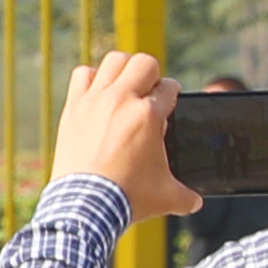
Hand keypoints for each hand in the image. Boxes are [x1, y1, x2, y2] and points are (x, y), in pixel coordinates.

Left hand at [50, 51, 199, 219]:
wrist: (85, 206)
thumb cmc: (127, 198)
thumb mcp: (166, 196)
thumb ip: (186, 195)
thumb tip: (195, 202)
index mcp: (149, 115)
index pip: (169, 89)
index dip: (172, 96)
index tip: (166, 108)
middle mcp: (122, 100)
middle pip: (144, 63)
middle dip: (152, 76)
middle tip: (149, 94)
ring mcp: (95, 101)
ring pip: (113, 61)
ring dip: (123, 70)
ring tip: (125, 88)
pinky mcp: (73, 109)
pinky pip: (82, 75)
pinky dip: (91, 78)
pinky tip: (98, 94)